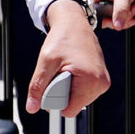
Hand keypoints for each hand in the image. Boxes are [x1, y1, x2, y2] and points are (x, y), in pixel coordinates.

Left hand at [27, 1, 108, 116]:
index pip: (69, 110)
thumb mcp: (46, 61)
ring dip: (68, 90)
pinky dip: (74, 86)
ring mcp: (102, 82)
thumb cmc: (63, 37)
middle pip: (74, 106)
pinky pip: (83, 93)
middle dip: (62, 94)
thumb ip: (37, 86)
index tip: (50, 85)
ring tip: (65, 70)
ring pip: (78, 100)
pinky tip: (71, 71)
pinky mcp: (101, 80)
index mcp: (90, 80)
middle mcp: (100, 82)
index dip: (55, 102)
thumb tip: (32, 107)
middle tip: (58, 73)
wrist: (74, 23)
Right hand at [88, 0, 134, 29]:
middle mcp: (92, 1)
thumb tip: (118, 26)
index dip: (106, 22)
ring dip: (124, 17)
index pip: (93, 16)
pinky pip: (113, 18)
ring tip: (134, 8)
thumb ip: (121, 10)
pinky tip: (132, 10)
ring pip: (109, 20)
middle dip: (119, 19)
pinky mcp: (104, 8)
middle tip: (132, 11)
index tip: (120, 20)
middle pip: (101, 20)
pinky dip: (124, 17)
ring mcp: (98, 5)